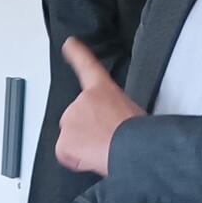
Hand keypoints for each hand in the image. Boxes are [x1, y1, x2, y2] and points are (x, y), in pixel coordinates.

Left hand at [54, 39, 142, 177]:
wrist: (132, 148)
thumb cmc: (138, 134)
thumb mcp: (130, 112)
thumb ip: (109, 110)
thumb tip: (107, 126)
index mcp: (102, 89)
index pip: (87, 66)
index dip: (77, 53)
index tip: (68, 43)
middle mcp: (80, 100)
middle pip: (77, 116)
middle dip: (88, 129)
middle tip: (107, 138)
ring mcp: (70, 119)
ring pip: (72, 136)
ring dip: (84, 144)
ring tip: (104, 148)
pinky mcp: (63, 140)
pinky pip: (66, 152)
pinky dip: (76, 158)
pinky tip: (92, 157)